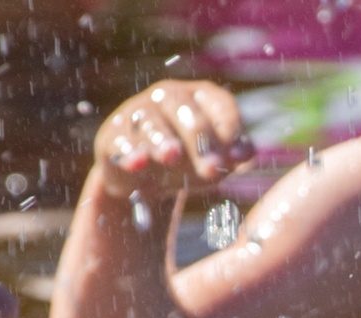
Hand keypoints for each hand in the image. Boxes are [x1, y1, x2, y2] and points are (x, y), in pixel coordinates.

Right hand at [91, 81, 254, 205]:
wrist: (140, 177)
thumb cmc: (187, 162)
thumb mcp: (213, 160)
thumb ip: (231, 155)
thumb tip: (247, 152)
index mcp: (200, 97)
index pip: (220, 104)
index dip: (230, 128)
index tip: (238, 157)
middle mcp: (168, 97)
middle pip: (185, 110)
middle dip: (200, 140)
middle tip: (212, 168)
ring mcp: (138, 113)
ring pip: (151, 123)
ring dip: (162, 140)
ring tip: (172, 156)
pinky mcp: (112, 135)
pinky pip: (121, 141)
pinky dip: (129, 152)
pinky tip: (137, 163)